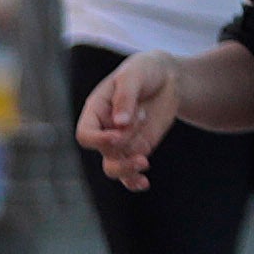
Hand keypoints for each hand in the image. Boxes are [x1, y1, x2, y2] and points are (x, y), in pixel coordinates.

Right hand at [75, 49, 182, 187]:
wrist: (167, 78)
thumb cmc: (145, 70)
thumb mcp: (134, 75)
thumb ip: (125, 97)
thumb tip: (120, 124)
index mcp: (96, 110)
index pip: (85, 134)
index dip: (99, 140)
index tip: (119, 133)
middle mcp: (105, 129)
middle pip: (105, 151)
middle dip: (126, 140)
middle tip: (143, 115)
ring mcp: (121, 143)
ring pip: (114, 168)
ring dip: (128, 167)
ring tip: (144, 160)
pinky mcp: (138, 149)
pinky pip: (130, 173)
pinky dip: (134, 181)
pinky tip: (144, 183)